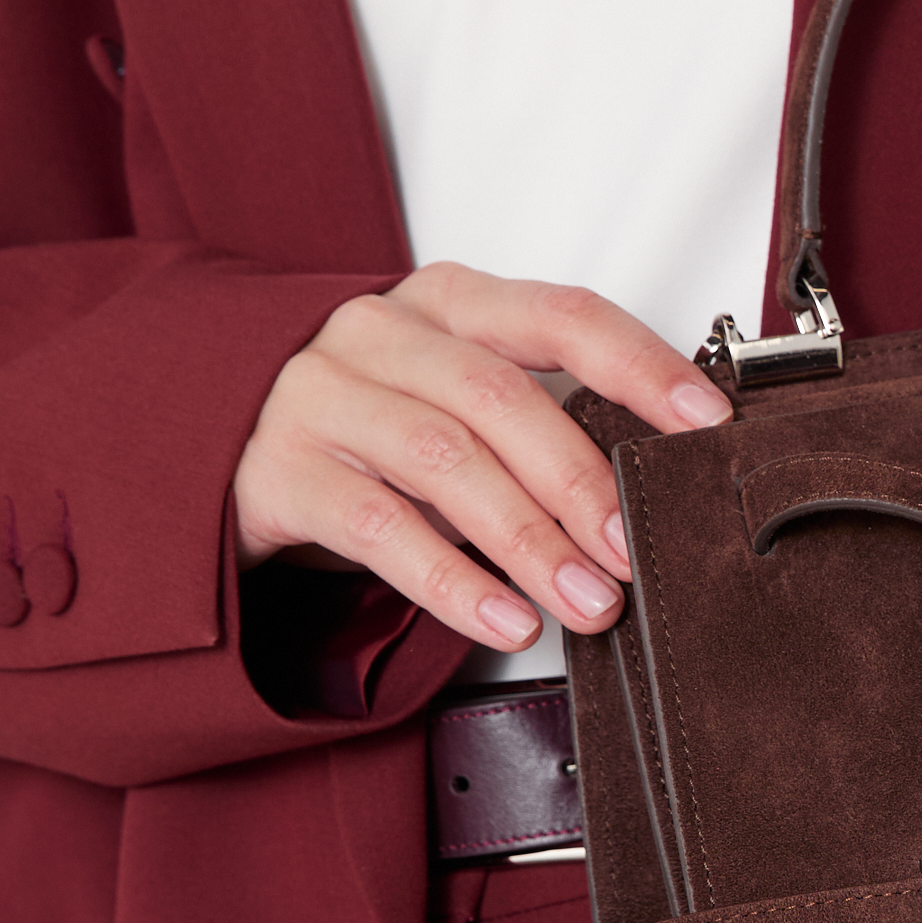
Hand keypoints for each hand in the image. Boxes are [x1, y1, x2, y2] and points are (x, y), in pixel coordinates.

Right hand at [232, 262, 730, 654]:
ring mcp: (322, 396)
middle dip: (583, 482)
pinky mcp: (280, 470)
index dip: (642, 366)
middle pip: (503, 399)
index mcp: (449, 301)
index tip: (708, 422)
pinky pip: (379, 530)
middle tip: (637, 551)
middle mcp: (383, 334)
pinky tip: (506, 621)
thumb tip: (651, 491)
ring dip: (531, 541)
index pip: (563, 316)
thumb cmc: (370, 418)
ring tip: (590, 602)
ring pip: (445, 463)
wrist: (213, 433)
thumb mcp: (453, 394)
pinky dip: (453, 582)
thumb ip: (537, 417)